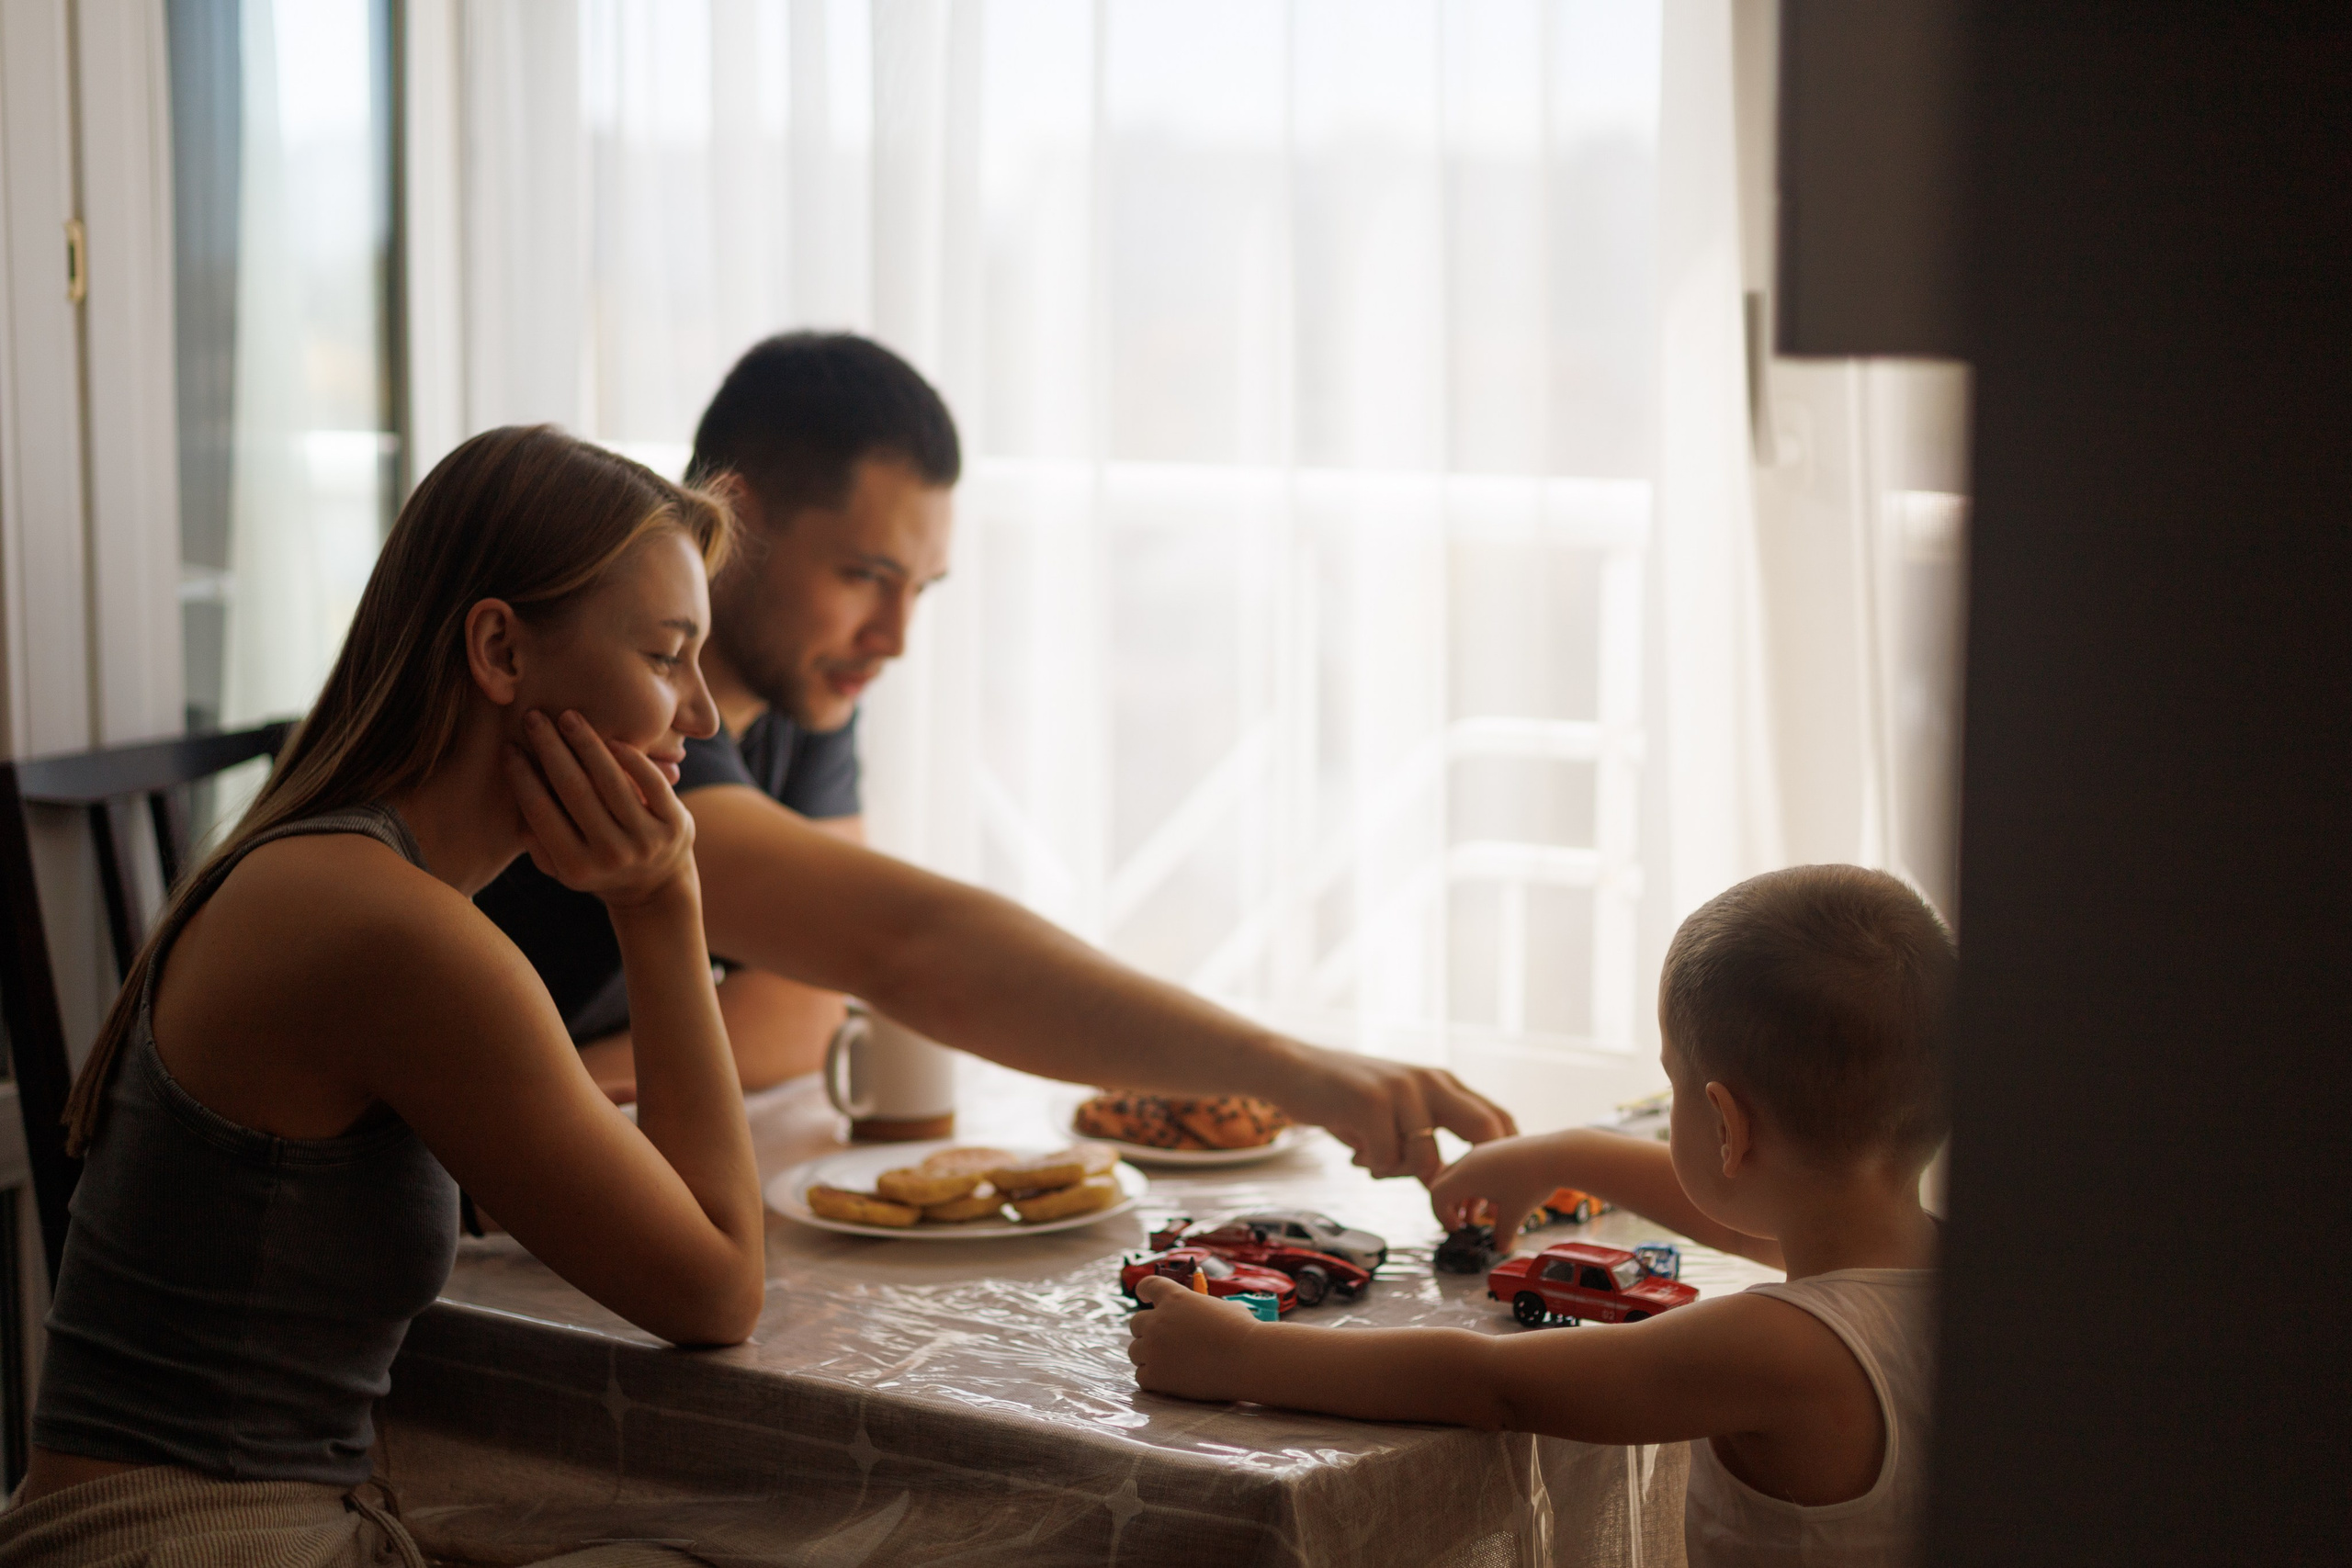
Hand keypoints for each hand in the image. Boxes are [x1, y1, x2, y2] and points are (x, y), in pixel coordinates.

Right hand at [505, 709, 696, 908]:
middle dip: (550, 749)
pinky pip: (651, 783)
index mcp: (576, 867)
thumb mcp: (561, 866)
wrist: (657, 887)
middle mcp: (611, 855)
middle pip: (574, 790)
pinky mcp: (676, 824)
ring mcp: (647, 840)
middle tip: (534, 717)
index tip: (508, 746)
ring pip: (612, 782)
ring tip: (569, 717)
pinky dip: (632, 758)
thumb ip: (535, 838)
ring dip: (587, 744)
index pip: (541, 812)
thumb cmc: (597, 866)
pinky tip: (612, 739)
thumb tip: (515, 789)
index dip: (522, 777)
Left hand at [1127, 1275, 1263, 1401]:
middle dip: (1147, 1331)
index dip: (1144, 1290)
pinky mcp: (1156, 1375)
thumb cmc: (1243, 1331)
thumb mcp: (1223, 1306)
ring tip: (1168, 1362)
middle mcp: (1158, 1321)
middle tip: (1163, 1341)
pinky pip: (1141, 1376)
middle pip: (1136, 1323)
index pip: (1148, 1286)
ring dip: (1147, 1355)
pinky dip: (1152, 1378)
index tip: (1143, 1296)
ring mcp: (1154, 1349)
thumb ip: (1203, 1307)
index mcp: (1175, 1298)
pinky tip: (1168, 1379)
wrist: (1248, 1359)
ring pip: (1135, 1351)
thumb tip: (1204, 1313)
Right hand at [1274, 1043, 1516, 1181]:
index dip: (1501, 1159)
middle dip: (1471, 1177)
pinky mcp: (1371, 1101)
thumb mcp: (1398, 1115)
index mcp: (1443, 1083)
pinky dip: (1373, 1167)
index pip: (1499, 1118)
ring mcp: (1402, 1089)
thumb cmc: (1346, 1099)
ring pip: (1429, 1159)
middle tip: (1451, 1207)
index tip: (1484, 1194)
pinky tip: (1356, 1157)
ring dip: (1401, 1175)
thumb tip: (1453, 1192)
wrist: (1291, 1068)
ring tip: (1375, 1166)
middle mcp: (1431, 1081)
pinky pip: (1387, 1159)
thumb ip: (1428, 1143)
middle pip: (1484, 1130)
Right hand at [1427, 1133, 1565, 1244]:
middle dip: (1449, 1206)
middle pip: (1445, 1183)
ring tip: (1477, 1217)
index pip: (1437, 1194)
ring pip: (1462, 1175)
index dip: (1441, 1215)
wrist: (1557, 1154)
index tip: (1456, 1230)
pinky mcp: (1496, 1149)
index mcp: (1466, 1176)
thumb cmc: (1532, 1182)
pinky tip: (1497, 1200)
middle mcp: (1469, 1160)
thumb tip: (1501, 1247)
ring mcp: (1483, 1152)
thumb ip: (1503, 1233)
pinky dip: (1479, 1186)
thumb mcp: (1515, 1214)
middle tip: (1459, 1224)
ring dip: (1465, 1197)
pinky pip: (1477, 1168)